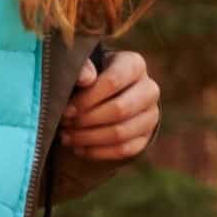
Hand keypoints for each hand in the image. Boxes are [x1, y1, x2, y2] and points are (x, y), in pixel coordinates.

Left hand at [64, 47, 160, 163]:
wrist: (108, 92)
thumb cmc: (92, 75)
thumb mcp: (87, 66)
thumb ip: (82, 67)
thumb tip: (86, 79)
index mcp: (135, 65)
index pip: (113, 81)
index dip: (87, 98)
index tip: (65, 109)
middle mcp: (149, 89)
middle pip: (120, 110)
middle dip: (87, 120)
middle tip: (65, 124)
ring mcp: (151, 115)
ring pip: (122, 133)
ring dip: (89, 138)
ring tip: (67, 137)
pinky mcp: (146, 136)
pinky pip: (124, 150)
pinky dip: (98, 152)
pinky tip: (79, 148)